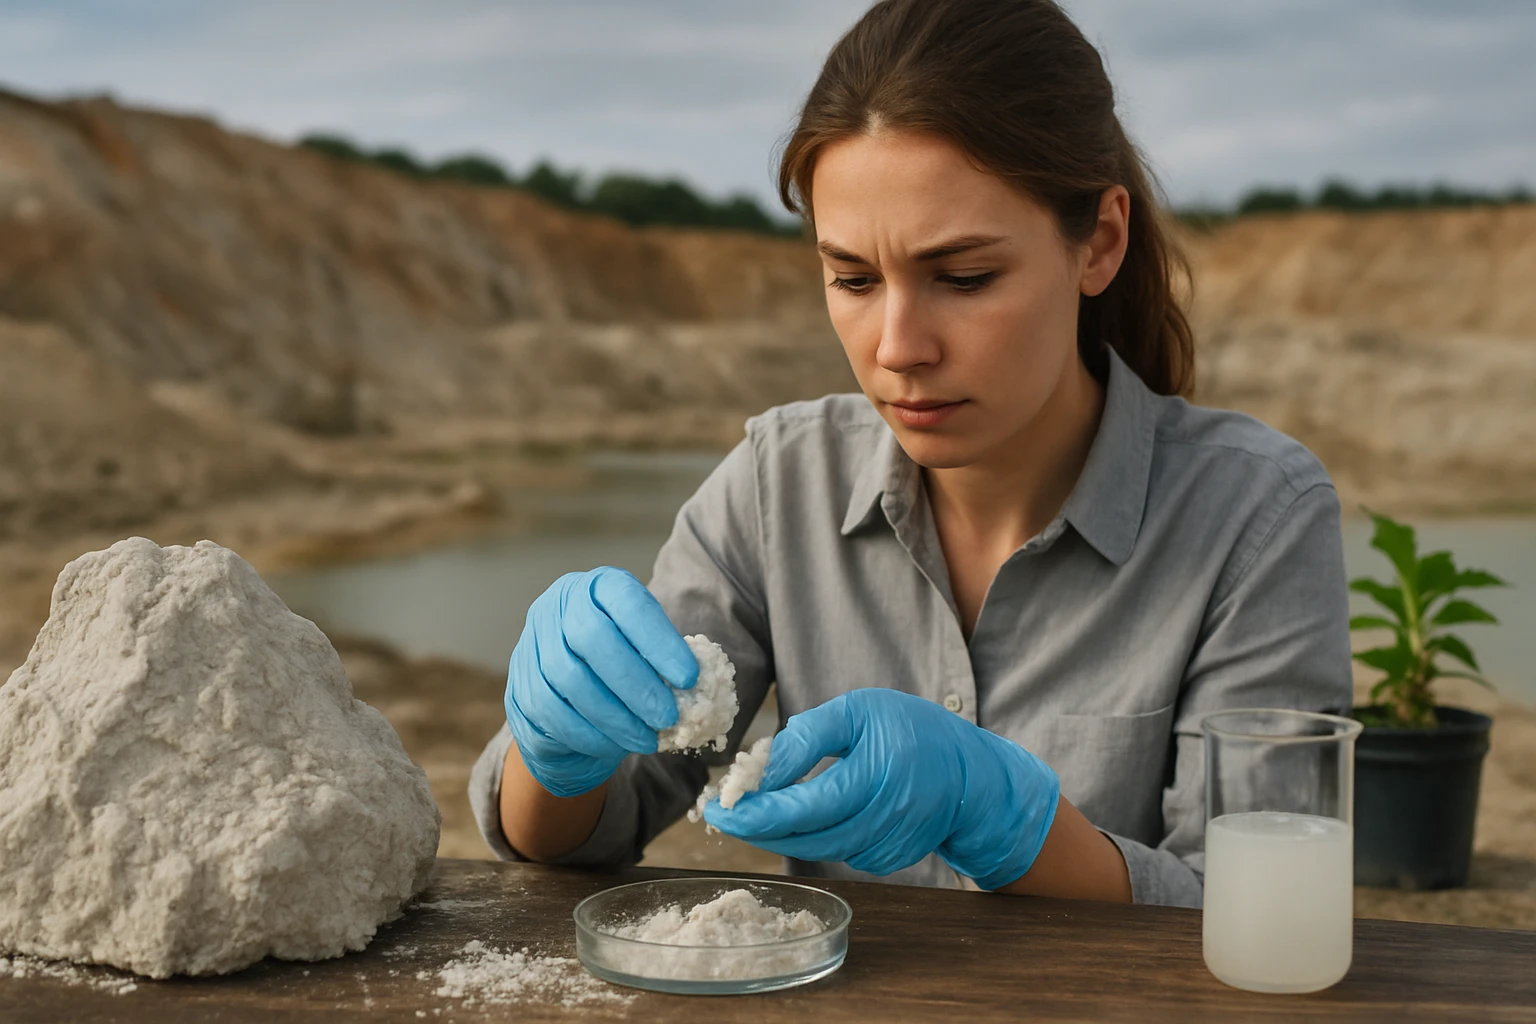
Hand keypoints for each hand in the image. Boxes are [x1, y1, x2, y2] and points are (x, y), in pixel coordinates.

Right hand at [505, 567, 696, 797]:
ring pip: (570, 679)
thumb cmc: (621, 666)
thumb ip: (664, 660)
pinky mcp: (518, 685)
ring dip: (615, 716)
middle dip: (636, 682)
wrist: (570, 696)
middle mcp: (557, 606)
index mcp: (598, 587)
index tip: (689, 677)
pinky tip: (617, 745)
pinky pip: (551, 712)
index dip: (659, 640)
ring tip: (648, 738)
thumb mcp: (645, 650)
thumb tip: (700, 686)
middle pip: (592, 638)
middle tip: (669, 715)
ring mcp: (531, 643)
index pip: (627, 602)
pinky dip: (590, 734)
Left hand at [704, 689, 1059, 888]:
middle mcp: (883, 821)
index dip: (757, 813)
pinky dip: (812, 837)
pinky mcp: (887, 861)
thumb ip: (810, 736)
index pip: (804, 807)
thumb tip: (762, 768)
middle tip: (719, 813)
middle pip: (804, 837)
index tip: (718, 807)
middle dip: (756, 828)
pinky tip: (799, 817)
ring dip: (778, 834)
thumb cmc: (913, 730)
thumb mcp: (861, 710)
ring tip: (749, 813)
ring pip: (817, 850)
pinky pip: (837, 852)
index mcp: (875, 777)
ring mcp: (886, 848)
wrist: (971, 776)